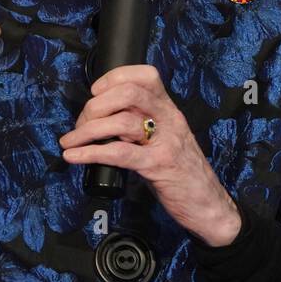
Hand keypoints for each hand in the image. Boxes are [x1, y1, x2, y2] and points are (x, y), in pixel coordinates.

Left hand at [58, 64, 241, 245]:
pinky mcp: (158, 166)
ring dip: (87, 130)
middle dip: (96, 105)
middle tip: (81, 123)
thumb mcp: (166, 140)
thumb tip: (104, 119)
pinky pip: (120, 153)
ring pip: (122, 121)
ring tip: (71, 141)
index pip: (146, 75)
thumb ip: (143, 126)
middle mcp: (169, 120)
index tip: (95, 92)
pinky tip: (75, 156)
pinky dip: (91, 153)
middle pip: (130, 92)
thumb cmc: (183, 173)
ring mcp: (166, 142)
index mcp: (169, 110)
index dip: (115, 77)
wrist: (210, 206)